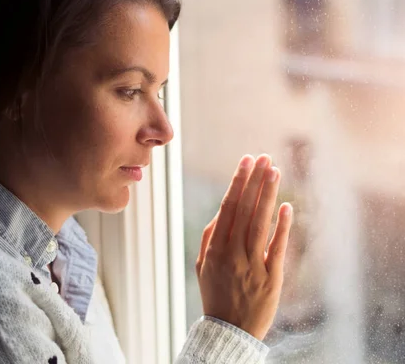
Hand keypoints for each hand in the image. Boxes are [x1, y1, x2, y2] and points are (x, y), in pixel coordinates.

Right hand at [195, 154, 292, 340]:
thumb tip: (224, 210)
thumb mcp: (202, 265)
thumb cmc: (215, 294)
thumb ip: (211, 236)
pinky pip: (277, 247)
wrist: (229, 331)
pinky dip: (282, 226)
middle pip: (244, 210)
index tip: (245, 161)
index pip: (228, 207)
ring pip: (260, 223)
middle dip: (254, 181)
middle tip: (263, 157)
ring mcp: (253, 265)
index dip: (237, 182)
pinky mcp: (271, 278)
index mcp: (215, 249)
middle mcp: (233, 254)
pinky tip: (286, 206)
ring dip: (267, 195)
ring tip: (274, 171)